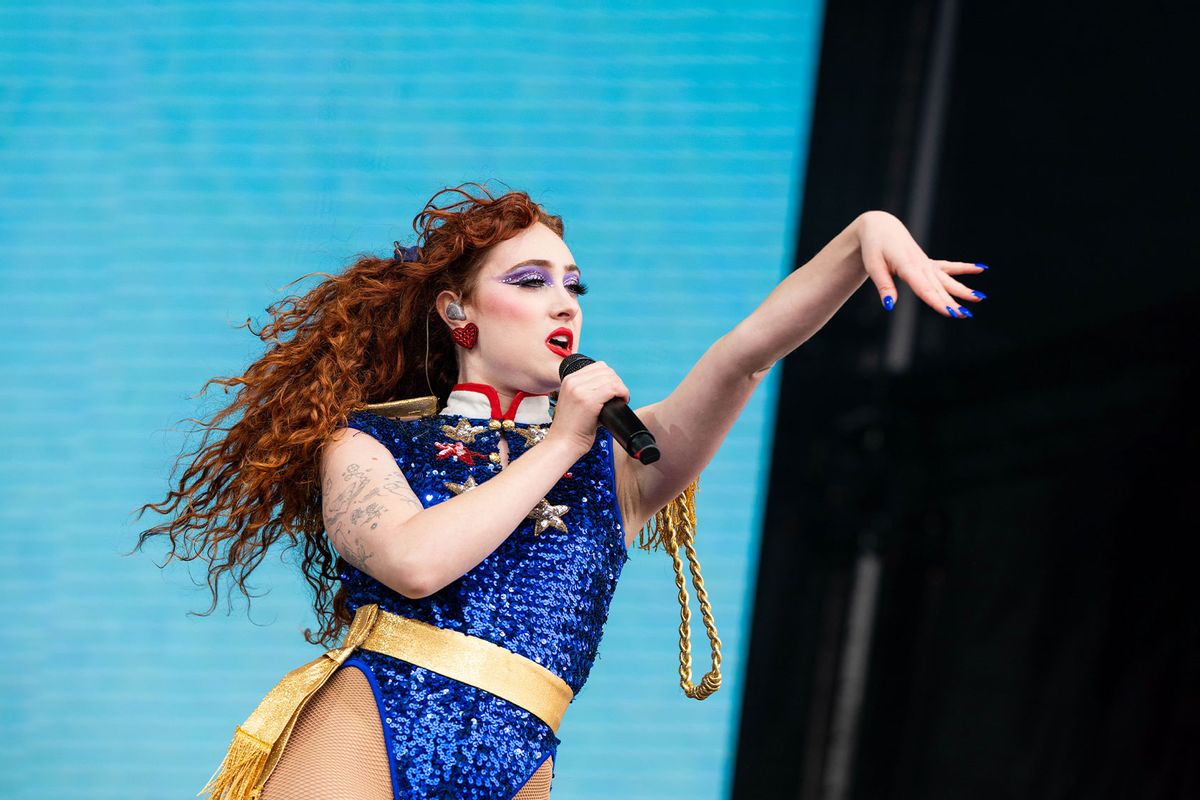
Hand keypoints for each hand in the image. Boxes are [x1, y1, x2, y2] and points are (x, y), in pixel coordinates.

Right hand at [545, 361, 630, 456]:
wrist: (563, 443)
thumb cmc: (572, 428)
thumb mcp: (575, 402)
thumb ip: (588, 391)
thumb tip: (611, 388)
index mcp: (569, 379)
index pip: (598, 367)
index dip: (610, 378)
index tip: (613, 391)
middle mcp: (573, 381)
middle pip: (606, 371)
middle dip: (617, 382)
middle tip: (619, 397)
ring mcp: (580, 390)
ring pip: (611, 378)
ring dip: (621, 388)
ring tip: (620, 400)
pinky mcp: (588, 400)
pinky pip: (614, 388)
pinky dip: (623, 393)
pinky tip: (622, 402)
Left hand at [855, 210, 987, 317]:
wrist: (880, 226)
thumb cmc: (874, 247)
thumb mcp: (874, 266)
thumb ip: (884, 286)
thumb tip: (890, 305)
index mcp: (907, 267)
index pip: (925, 289)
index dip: (938, 302)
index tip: (951, 312)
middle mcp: (921, 265)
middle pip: (938, 288)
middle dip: (952, 302)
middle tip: (966, 314)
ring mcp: (926, 263)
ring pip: (947, 280)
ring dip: (962, 290)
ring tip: (979, 298)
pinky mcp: (927, 262)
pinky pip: (948, 266)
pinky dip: (964, 268)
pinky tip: (981, 268)